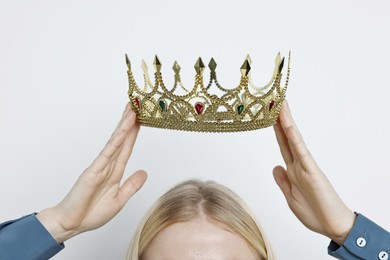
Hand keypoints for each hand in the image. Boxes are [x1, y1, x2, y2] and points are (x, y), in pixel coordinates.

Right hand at [37, 103, 146, 242]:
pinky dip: (116, 141)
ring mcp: (100, 167)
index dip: (135, 133)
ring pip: (116, 142)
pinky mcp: (92, 171)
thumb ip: (131, 186)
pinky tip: (124, 130)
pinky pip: (107, 153)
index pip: (127, 148)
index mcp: (115, 172)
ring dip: (125, 126)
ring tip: (133, 110)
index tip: (142, 119)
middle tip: (138, 105)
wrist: (71, 224)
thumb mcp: (119, 200)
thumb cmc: (91, 214)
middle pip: (122, 139)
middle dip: (130, 122)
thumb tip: (144, 172)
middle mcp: (108, 166)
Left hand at [272, 101, 354, 244]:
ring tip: (280, 104)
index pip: (282, 144)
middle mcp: (298, 164)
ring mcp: (305, 166)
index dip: (275, 130)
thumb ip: (283, 181)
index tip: (268, 114)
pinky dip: (294, 138)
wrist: (333, 227)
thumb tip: (276, 167)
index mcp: (292, 170)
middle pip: (286, 137)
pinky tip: (288, 126)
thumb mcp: (290, 197)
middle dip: (279, 119)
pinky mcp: (313, 172)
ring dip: (286, 122)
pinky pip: (301, 152)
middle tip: (273, 100)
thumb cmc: (315, 213)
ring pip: (293, 139)